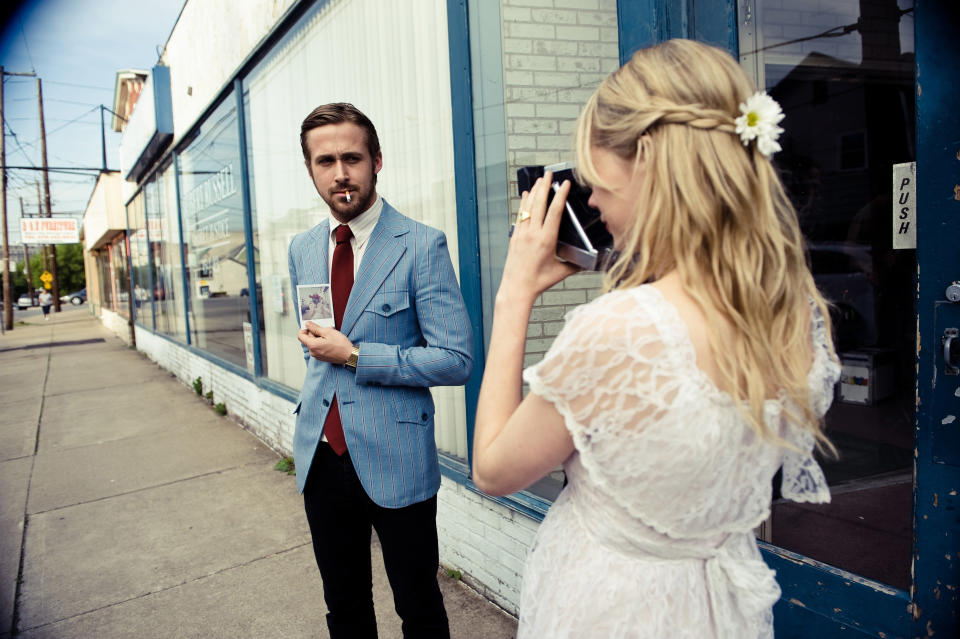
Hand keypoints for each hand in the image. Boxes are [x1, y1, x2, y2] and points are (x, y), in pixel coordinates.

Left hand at [298, 323, 352, 363]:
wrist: (349, 355)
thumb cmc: (341, 345)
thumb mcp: (328, 332)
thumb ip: (315, 328)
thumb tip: (308, 325)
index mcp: (312, 345)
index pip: (300, 336)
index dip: (304, 329)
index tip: (310, 326)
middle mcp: (313, 352)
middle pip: (308, 339)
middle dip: (314, 332)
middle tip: (325, 329)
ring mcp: (317, 355)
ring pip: (313, 343)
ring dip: (319, 337)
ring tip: (330, 335)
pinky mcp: (321, 357)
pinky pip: (318, 347)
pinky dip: (322, 342)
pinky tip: (330, 340)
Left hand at [500, 171, 579, 304]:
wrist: (516, 288)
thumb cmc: (538, 281)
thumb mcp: (561, 272)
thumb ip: (576, 265)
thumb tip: (589, 262)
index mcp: (547, 239)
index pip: (555, 211)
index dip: (560, 195)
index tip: (564, 184)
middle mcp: (533, 233)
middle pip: (539, 203)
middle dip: (545, 186)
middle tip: (549, 174)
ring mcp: (522, 233)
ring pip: (528, 207)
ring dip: (534, 191)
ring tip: (539, 180)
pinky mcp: (514, 236)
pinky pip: (520, 215)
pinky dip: (523, 203)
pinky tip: (525, 195)